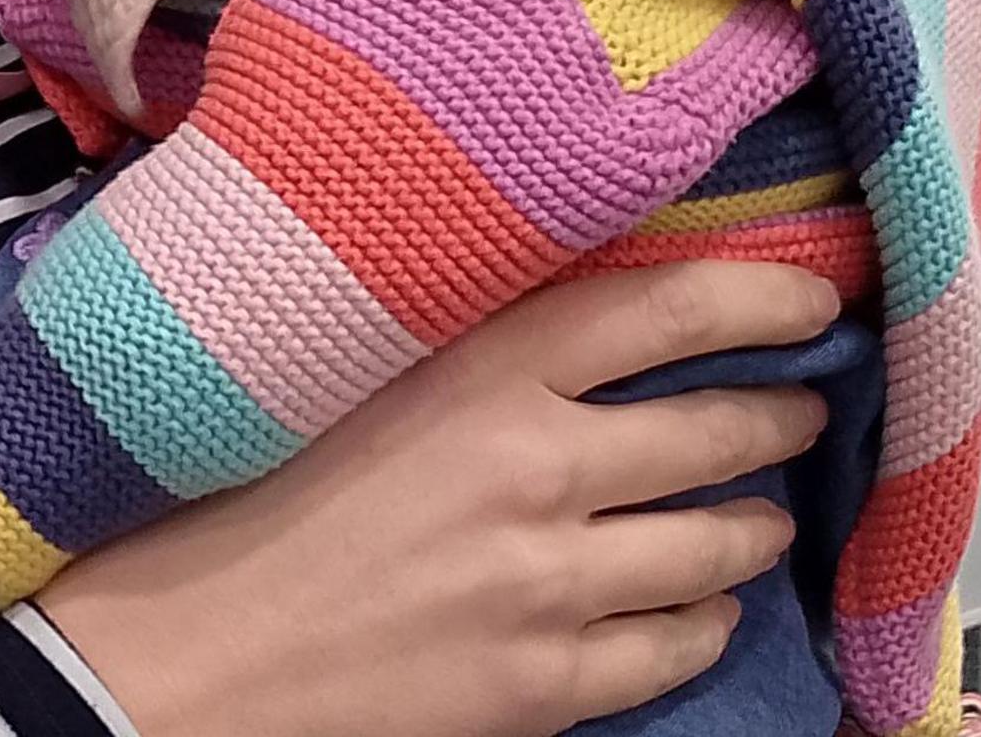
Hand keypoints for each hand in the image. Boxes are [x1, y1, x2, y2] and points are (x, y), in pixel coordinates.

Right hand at [35, 263, 839, 736]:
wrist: (166, 665)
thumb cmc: (220, 505)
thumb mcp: (329, 380)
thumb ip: (437, 338)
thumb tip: (522, 298)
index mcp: (475, 372)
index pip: (662, 309)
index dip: (759, 297)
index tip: (814, 297)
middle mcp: (535, 468)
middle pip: (714, 429)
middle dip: (777, 414)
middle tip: (802, 405)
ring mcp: (549, 585)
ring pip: (715, 545)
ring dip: (754, 526)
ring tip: (762, 516)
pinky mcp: (542, 684)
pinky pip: (672, 648)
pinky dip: (703, 622)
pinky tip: (700, 611)